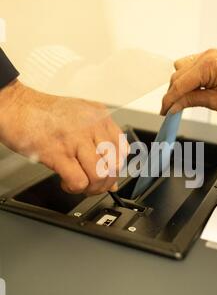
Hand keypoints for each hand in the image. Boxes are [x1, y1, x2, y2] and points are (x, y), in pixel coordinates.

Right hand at [0, 81, 128, 194]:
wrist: (15, 105)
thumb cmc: (43, 113)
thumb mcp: (79, 118)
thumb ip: (97, 142)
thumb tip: (110, 176)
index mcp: (100, 117)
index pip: (123, 150)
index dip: (115, 168)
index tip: (107, 175)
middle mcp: (91, 127)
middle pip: (114, 165)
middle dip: (104, 183)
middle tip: (92, 184)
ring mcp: (75, 139)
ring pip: (100, 175)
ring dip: (90, 188)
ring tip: (79, 184)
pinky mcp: (58, 153)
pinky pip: (79, 181)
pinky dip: (74, 189)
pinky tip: (65, 181)